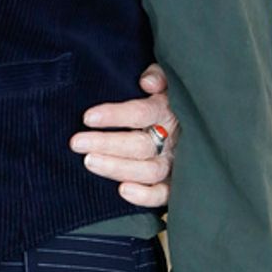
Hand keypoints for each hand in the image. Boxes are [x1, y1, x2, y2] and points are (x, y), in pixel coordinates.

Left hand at [69, 64, 178, 208]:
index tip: (87, 118)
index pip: (141, 113)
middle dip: (107, 144)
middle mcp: (172, 138)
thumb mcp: (166, 81)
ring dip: (118, 168)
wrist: (194, 123)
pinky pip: (163, 194)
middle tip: (77, 142)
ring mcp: (175, 162)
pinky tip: (122, 191)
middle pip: (140, 145)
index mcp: (168, 111)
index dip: (115, 116)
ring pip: (149, 170)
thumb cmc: (167, 98)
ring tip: (89, 162)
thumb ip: (158, 76)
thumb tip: (147, 83)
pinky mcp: (174, 183)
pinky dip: (146, 196)